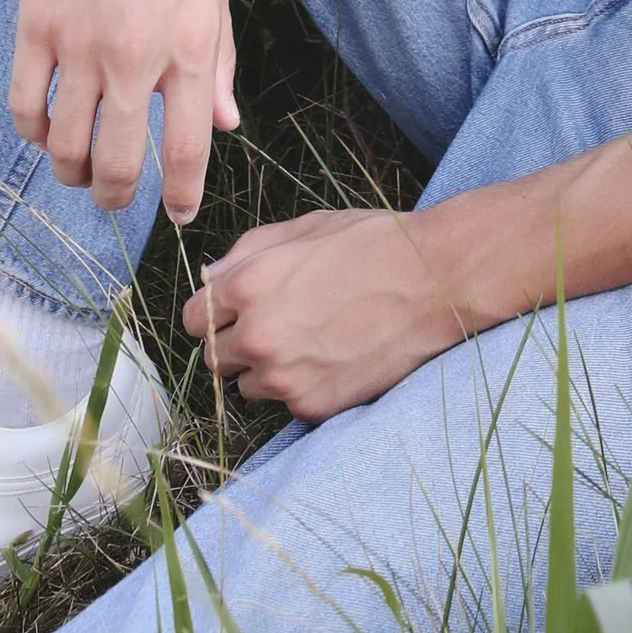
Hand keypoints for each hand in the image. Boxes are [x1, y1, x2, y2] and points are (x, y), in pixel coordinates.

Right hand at [8, 0, 238, 220]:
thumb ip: (220, 63)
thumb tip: (226, 123)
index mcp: (190, 48)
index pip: (185, 152)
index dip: (180, 196)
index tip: (176, 215)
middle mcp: (133, 56)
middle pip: (115, 165)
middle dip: (116, 197)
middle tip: (115, 199)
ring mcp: (77, 43)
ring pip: (63, 146)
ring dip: (70, 171)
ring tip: (79, 170)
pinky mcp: (34, 23)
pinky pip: (22, 103)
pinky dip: (32, 130)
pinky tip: (44, 128)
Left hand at [182, 207, 471, 420]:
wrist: (437, 280)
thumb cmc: (373, 243)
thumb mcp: (306, 227)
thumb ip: (248, 251)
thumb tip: (212, 277)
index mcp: (248, 285)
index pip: (194, 318)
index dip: (217, 312)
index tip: (239, 310)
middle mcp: (258, 336)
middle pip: (214, 358)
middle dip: (238, 343)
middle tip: (279, 326)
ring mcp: (285, 377)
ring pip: (248, 386)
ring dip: (268, 370)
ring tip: (312, 341)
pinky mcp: (313, 405)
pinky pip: (288, 403)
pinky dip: (304, 386)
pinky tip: (336, 357)